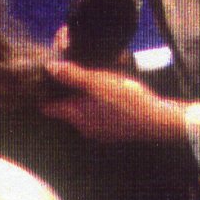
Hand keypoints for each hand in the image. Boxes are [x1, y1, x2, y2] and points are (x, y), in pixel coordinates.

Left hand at [40, 57, 187, 144]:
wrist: (156, 121)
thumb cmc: (125, 101)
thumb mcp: (97, 82)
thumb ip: (72, 75)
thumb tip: (49, 67)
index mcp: (75, 115)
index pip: (48, 108)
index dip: (43, 95)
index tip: (43, 83)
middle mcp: (83, 127)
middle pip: (65, 111)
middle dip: (65, 95)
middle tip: (67, 76)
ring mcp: (98, 132)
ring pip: (82, 114)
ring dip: (83, 101)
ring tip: (89, 83)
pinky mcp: (113, 132)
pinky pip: (98, 117)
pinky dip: (98, 107)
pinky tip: (108, 96)